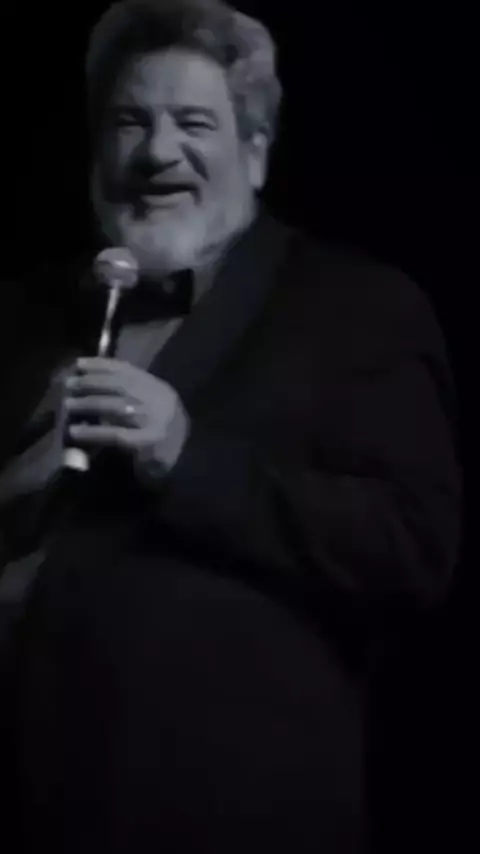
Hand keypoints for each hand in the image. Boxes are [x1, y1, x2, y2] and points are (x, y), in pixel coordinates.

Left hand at [64, 358, 189, 477]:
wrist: (188, 466)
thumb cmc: (165, 438)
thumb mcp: (153, 409)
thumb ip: (133, 397)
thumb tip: (93, 386)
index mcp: (161, 389)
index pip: (128, 370)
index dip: (101, 365)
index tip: (79, 363)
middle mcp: (160, 401)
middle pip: (120, 385)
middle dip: (91, 382)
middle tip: (69, 383)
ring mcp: (155, 422)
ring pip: (116, 406)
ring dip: (88, 403)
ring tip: (67, 404)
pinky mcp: (147, 444)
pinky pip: (115, 435)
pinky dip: (93, 432)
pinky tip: (75, 432)